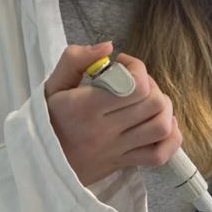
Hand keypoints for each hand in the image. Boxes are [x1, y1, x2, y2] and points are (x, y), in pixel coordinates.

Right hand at [45, 42, 182, 185]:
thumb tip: (107, 47)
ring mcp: (118, 150)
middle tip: (135, 83)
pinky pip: (160, 155)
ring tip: (148, 102)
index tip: (122, 65)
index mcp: (86, 108)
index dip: (137, 69)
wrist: (42, 163)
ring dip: (163, 109)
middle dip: (151, 85)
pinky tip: (160, 125)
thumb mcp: (52, 85)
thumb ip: (75, 59)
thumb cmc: (49, 121)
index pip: (135, 86)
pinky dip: (170, 139)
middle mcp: (105, 131)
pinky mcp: (125, 163)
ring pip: (161, 127)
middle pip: (154, 103)